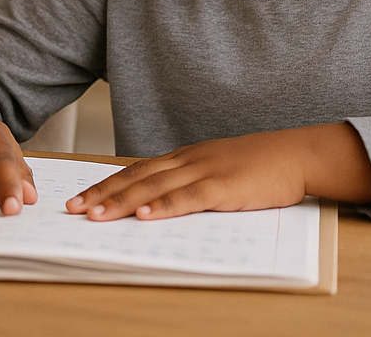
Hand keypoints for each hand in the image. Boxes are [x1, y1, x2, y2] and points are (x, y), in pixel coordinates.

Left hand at [66, 123, 370, 220]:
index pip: (135, 171)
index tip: (79, 197)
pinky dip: (164, 207)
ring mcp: (204, 171)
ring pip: (154, 187)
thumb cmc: (258, 165)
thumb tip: (158, 204)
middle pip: (135, 177)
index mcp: (183, 157)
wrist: (297, 154)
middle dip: (102, 193)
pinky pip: (188, 198)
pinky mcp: (224, 186)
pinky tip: (144, 216)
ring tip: (96, 214)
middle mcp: (187, 160)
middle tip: (74, 208)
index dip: (105, 184)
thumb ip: (189, 183)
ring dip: (122, 201)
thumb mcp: (216, 169)